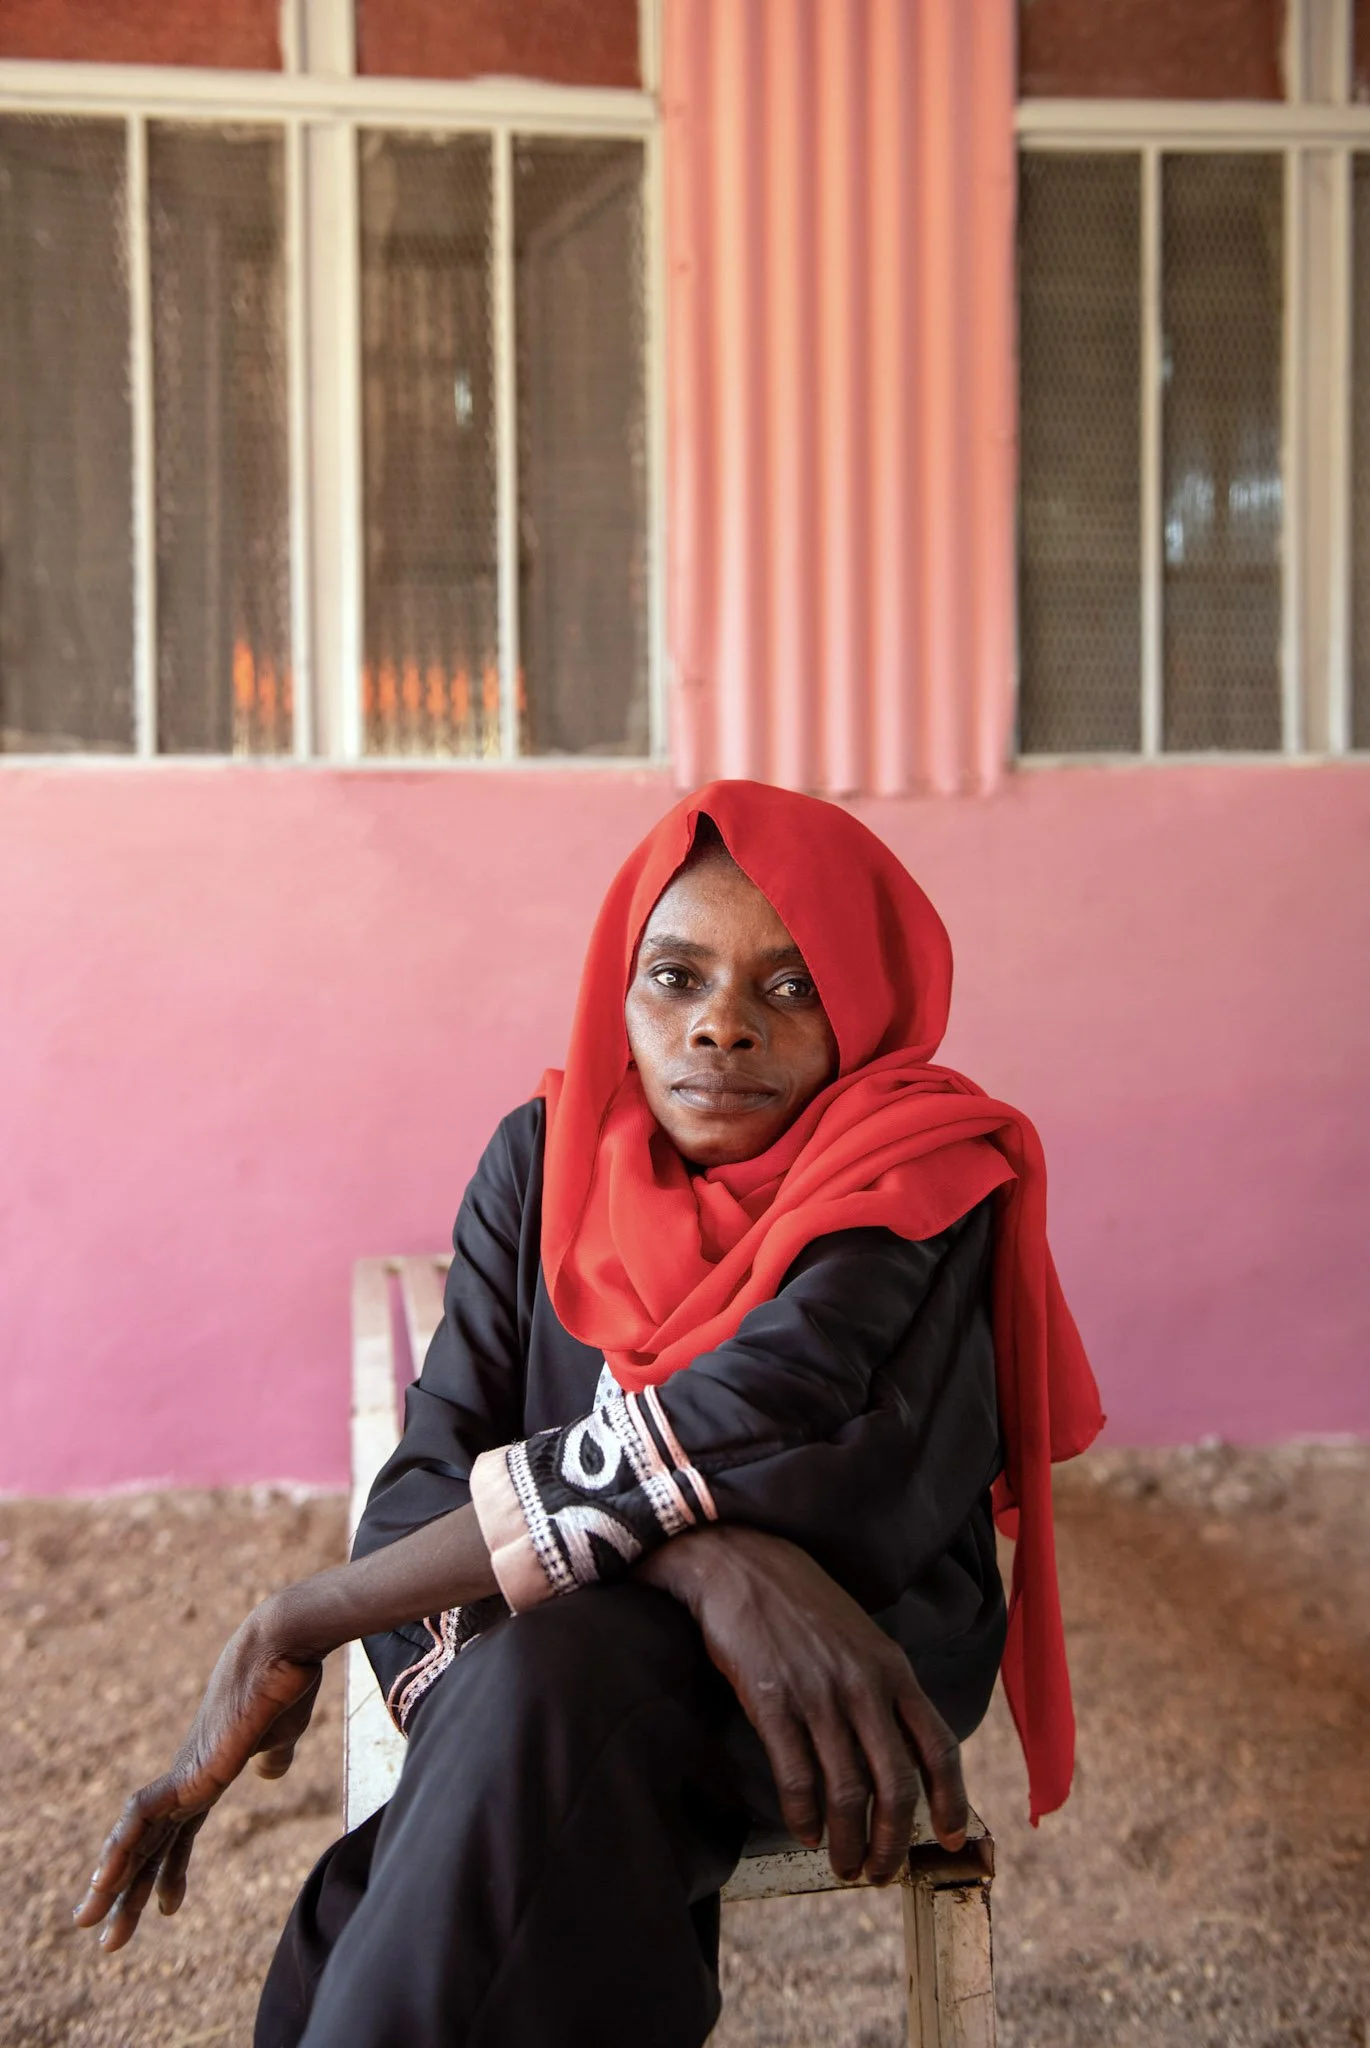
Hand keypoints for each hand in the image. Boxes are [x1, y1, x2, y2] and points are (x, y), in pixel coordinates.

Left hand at [73, 1603, 321, 1951]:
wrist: (284, 1649)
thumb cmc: (288, 1685)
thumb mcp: (282, 1733)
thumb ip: (272, 1754)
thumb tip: (269, 1773)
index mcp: (210, 1774)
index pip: (179, 1832)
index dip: (170, 1870)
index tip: (166, 1907)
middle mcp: (190, 1777)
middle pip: (151, 1845)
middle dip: (128, 1892)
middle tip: (104, 1938)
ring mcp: (186, 1773)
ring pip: (137, 1838)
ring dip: (114, 1883)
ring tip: (90, 1923)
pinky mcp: (189, 1770)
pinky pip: (142, 1816)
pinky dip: (120, 1848)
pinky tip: (104, 1878)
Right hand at [636, 1525, 966, 1884]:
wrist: (741, 1564)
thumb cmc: (803, 1606)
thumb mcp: (863, 1639)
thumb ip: (886, 1690)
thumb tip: (905, 1753)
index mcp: (893, 1668)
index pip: (939, 1746)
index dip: (950, 1800)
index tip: (947, 1838)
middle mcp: (863, 1684)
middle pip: (896, 1783)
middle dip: (893, 1840)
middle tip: (882, 1873)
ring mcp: (818, 1693)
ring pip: (847, 1791)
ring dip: (849, 1841)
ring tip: (845, 1866)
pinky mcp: (771, 1701)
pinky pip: (796, 1776)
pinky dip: (803, 1815)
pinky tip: (805, 1831)